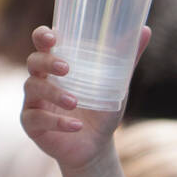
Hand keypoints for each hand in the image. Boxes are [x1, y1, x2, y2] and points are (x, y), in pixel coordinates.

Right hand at [20, 24, 150, 174]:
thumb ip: (127, 59)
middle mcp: (40, 80)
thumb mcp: (116, 85)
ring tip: (75, 102)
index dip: (42, 36)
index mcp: (56, 66)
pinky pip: (36, 119)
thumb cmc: (101, 111)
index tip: (53, 37)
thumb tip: (145, 30)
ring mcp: (33, 102)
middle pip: (33, 62)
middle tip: (66, 68)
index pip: (41, 43)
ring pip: (33, 89)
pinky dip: (57, 122)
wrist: (96, 146)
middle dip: (47, 62)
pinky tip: (76, 125)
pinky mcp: (32, 125)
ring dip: (54, 93)